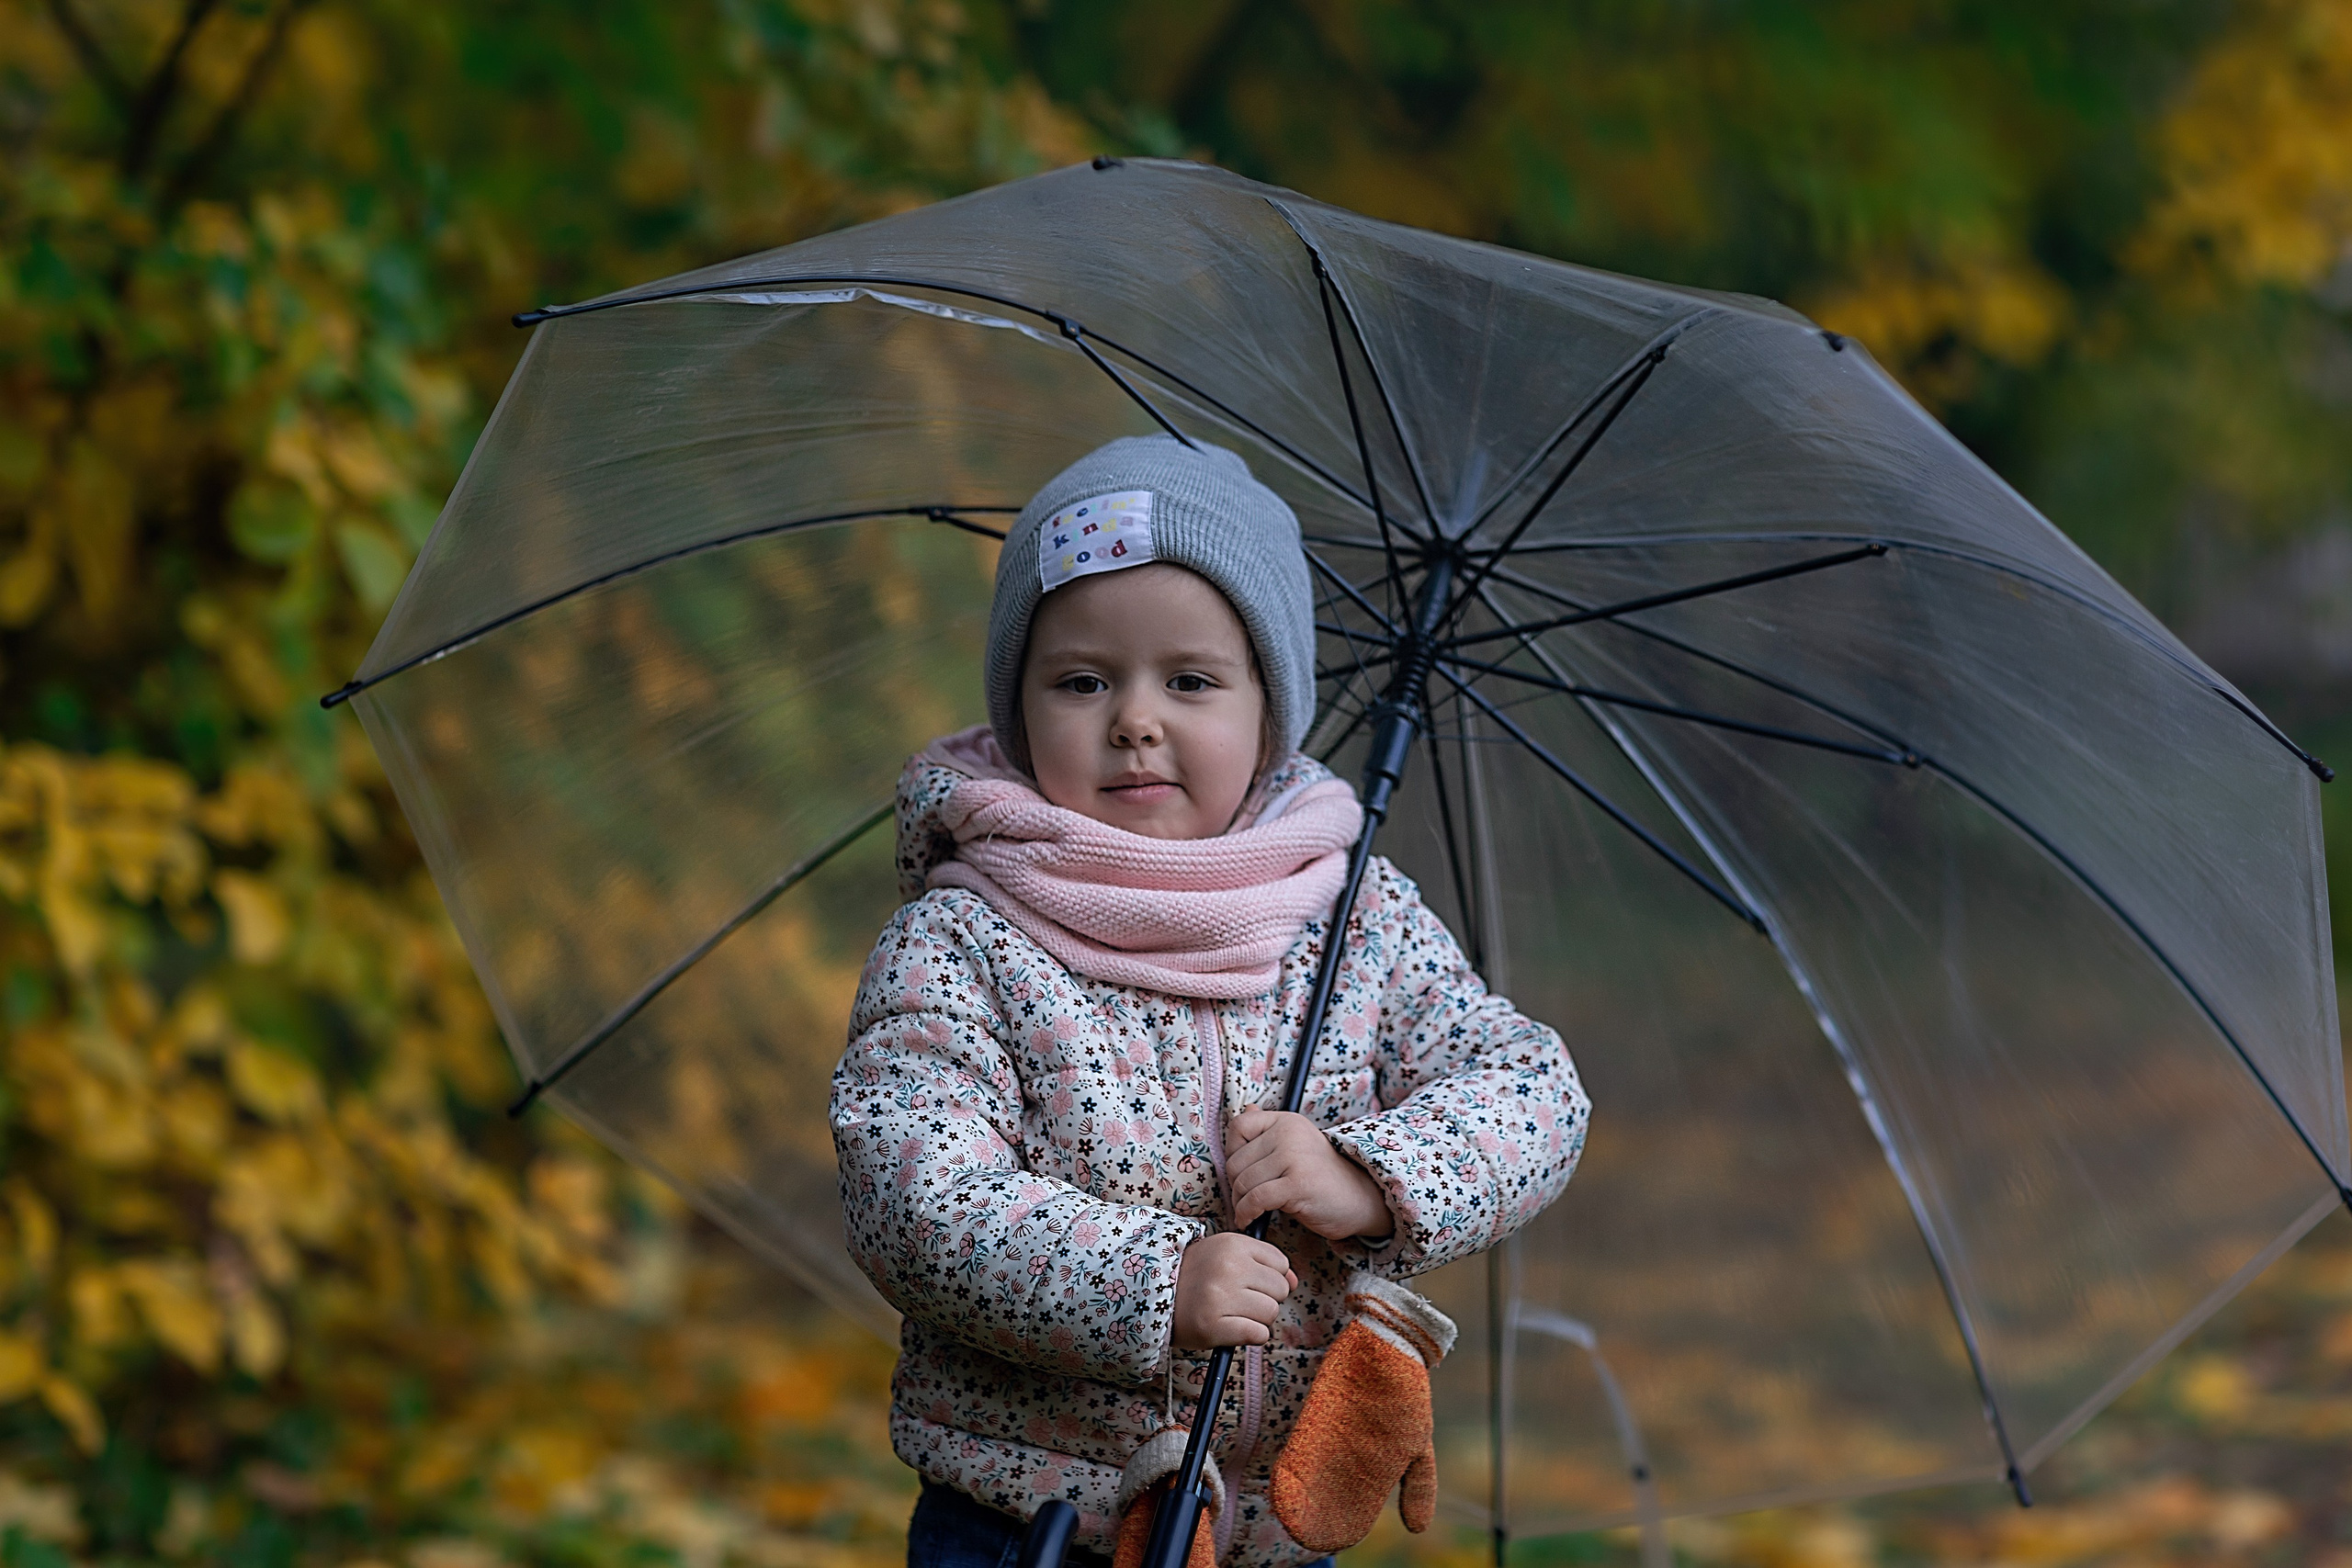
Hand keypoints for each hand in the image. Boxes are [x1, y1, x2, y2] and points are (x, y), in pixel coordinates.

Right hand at [1172, 1231, 1295, 1347]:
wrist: (1153, 1295)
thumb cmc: (1196, 1275)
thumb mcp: (1227, 1255)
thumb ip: (1264, 1263)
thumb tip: (1295, 1281)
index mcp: (1232, 1244)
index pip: (1281, 1264)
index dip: (1270, 1277)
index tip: (1250, 1281)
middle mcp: (1228, 1267)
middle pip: (1280, 1290)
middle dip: (1266, 1298)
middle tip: (1241, 1300)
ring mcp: (1220, 1297)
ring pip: (1271, 1313)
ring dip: (1258, 1318)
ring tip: (1235, 1313)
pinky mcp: (1213, 1326)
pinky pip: (1258, 1334)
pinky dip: (1252, 1335)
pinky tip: (1234, 1328)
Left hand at [1226, 1109, 1395, 1241]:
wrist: (1360, 1199)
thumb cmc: (1321, 1177)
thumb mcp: (1296, 1147)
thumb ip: (1268, 1131)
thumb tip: (1247, 1110)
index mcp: (1287, 1121)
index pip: (1239, 1127)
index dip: (1232, 1152)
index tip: (1241, 1171)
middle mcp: (1289, 1133)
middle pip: (1235, 1161)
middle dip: (1235, 1186)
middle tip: (1245, 1200)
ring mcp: (1294, 1156)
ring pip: (1243, 1182)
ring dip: (1240, 1204)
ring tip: (1250, 1212)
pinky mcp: (1297, 1183)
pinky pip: (1255, 1199)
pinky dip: (1246, 1214)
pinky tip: (1250, 1221)